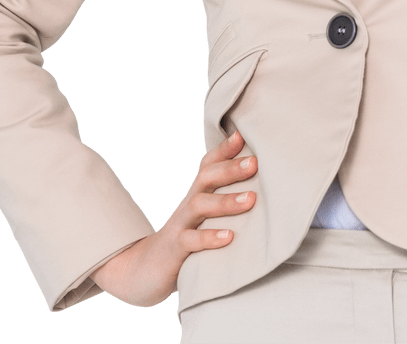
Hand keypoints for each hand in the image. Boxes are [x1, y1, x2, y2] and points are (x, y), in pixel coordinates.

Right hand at [90, 130, 257, 307]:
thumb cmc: (187, 241)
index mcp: (197, 194)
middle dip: (230, 168)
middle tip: (254, 163)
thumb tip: (262, 189)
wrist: (144, 271)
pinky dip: (209, 237)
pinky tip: (229, 237)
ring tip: (251, 200)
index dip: (224, 149)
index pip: (208, 164)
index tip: (242, 134)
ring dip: (226, 202)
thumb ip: (226, 201)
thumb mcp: (204, 218)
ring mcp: (179, 225)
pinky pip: (190, 241)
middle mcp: (188, 204)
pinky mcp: (174, 250)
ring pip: (199, 205)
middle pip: (206, 178)